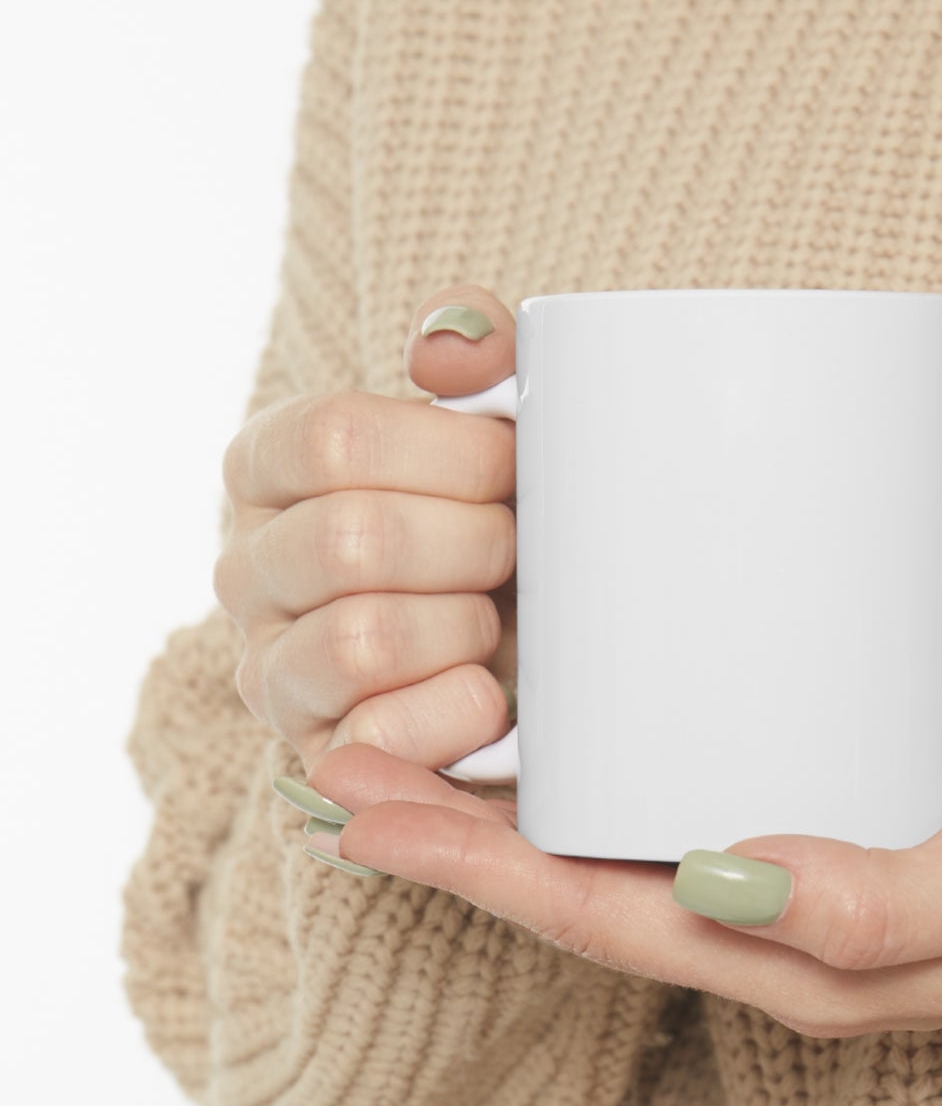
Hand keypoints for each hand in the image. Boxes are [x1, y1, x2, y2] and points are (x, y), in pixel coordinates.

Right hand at [215, 286, 519, 774]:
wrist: (529, 645)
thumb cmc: (501, 519)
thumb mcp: (497, 422)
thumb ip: (478, 351)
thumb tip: (448, 350)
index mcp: (269, 467)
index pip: (334, 438)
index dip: (452, 454)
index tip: (512, 466)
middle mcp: (247, 568)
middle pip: (353, 540)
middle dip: (473, 544)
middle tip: (516, 549)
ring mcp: (272, 670)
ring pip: (362, 639)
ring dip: (465, 627)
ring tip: (493, 620)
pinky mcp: (318, 755)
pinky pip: (380, 736)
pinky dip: (460, 711)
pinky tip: (491, 691)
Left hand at [297, 740, 941, 1035]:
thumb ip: (875, 899)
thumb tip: (728, 880)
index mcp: (791, 959)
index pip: (597, 918)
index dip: (474, 870)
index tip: (366, 812)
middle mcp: (764, 930)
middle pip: (575, 888)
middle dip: (451, 837)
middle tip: (341, 764)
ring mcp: (780, 884)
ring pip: (609, 854)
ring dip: (502, 808)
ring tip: (408, 743)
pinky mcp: (807, 822)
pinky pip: (669, 814)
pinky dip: (588, 779)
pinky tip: (556, 730)